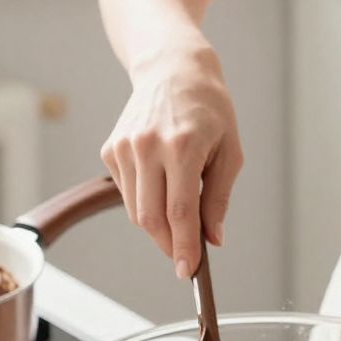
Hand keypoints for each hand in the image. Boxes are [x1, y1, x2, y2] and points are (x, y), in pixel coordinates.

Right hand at [101, 43, 242, 275]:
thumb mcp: (229, 151)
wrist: (173, 70)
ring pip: (136, 210)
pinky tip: (160, 184)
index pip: (180, 212)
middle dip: (168, 244)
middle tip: (184, 255)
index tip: (187, 270)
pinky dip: (144, 202)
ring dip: (157, 225)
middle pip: (152, 218)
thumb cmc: (209, 109)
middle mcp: (148, 146)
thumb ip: (218, 198)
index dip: (183, 247)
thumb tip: (213, 239)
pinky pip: (126, 193)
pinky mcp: (111, 149)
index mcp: (182, 146)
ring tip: (178, 213)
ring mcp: (125, 148)